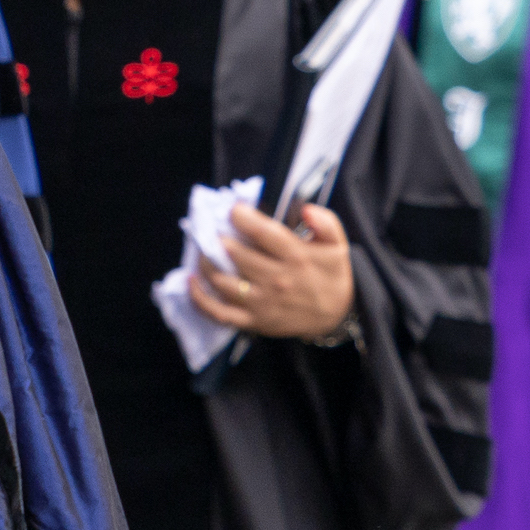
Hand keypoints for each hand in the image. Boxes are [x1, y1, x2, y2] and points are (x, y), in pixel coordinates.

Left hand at [186, 199, 354, 343]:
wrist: (337, 315)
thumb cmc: (332, 275)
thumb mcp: (338, 245)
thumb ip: (326, 223)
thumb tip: (305, 208)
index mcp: (296, 257)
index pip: (262, 232)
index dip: (241, 217)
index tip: (233, 210)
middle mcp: (277, 279)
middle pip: (236, 255)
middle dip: (219, 238)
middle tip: (212, 229)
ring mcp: (262, 303)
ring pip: (222, 281)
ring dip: (206, 262)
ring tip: (204, 249)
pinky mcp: (253, 321)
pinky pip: (219, 312)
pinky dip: (199, 298)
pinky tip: (190, 280)